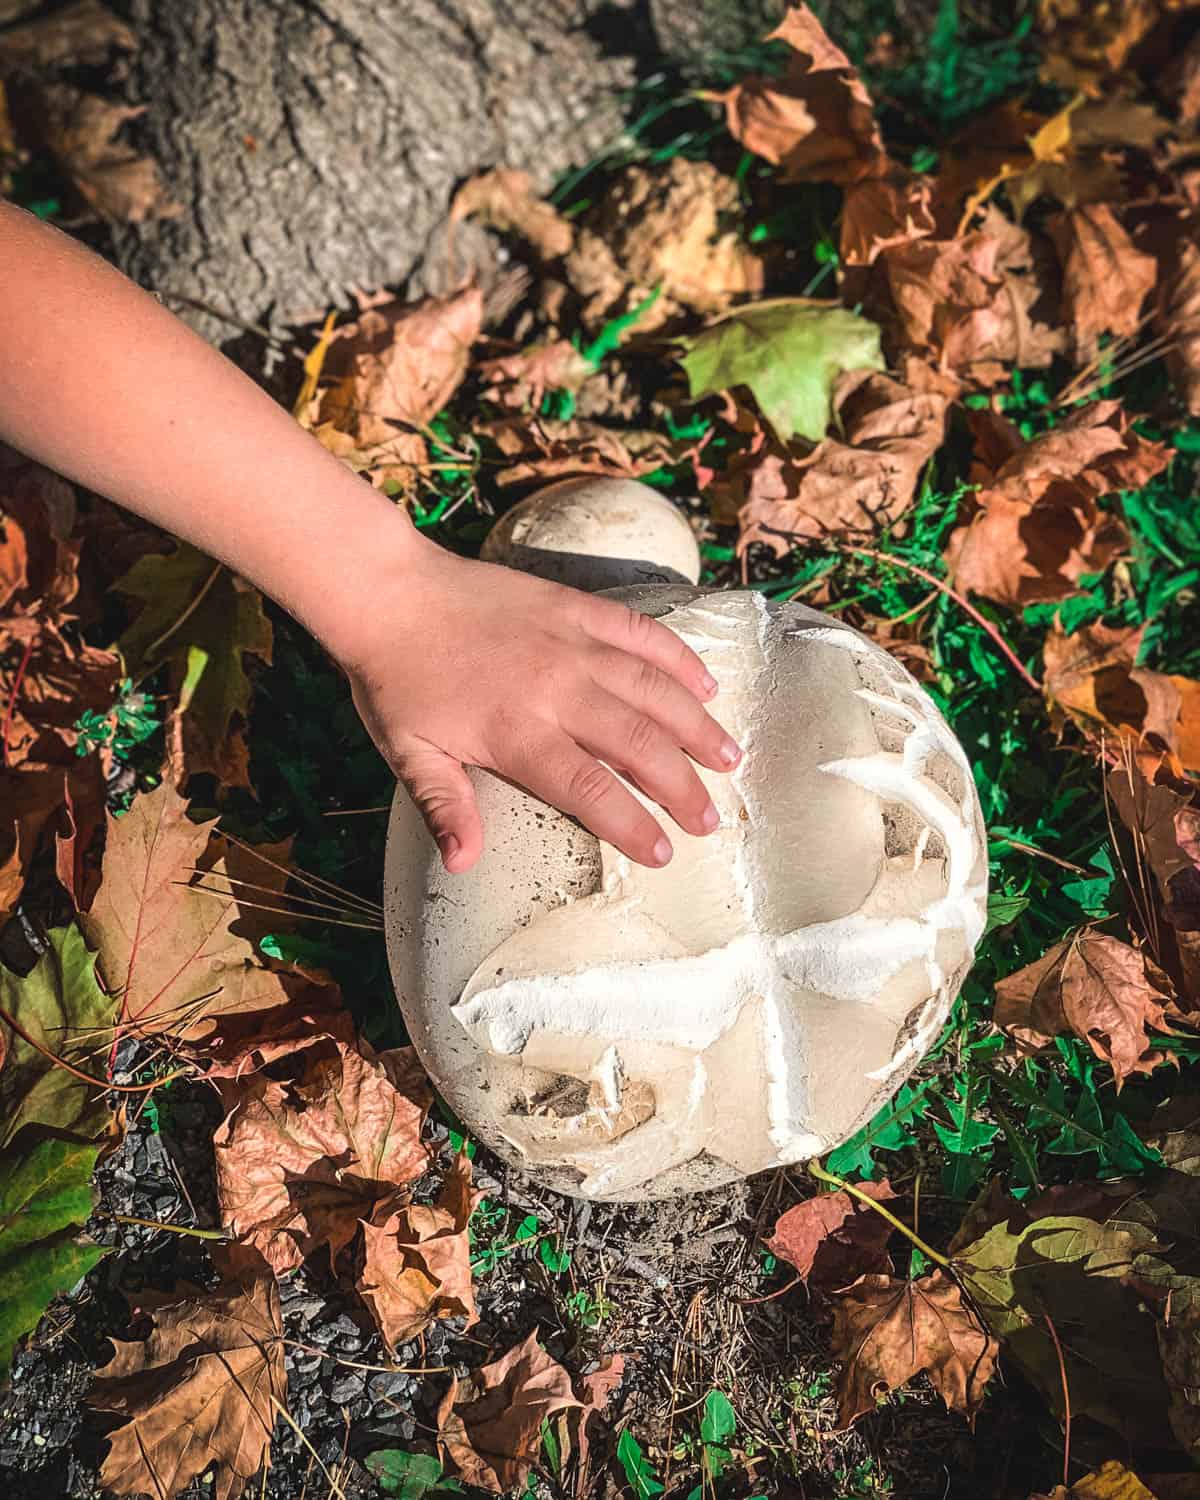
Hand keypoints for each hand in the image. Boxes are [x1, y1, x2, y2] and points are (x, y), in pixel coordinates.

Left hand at [336, 526, 741, 873]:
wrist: (390, 594)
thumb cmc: (397, 682)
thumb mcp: (409, 754)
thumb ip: (445, 808)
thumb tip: (462, 864)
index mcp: (518, 733)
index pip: (591, 788)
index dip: (634, 823)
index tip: (665, 852)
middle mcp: (557, 689)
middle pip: (638, 744)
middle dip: (681, 786)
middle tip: (710, 819)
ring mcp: (572, 644)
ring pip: (652, 689)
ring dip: (696, 726)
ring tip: (729, 758)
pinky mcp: (576, 608)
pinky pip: (640, 634)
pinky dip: (678, 658)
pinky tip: (706, 683)